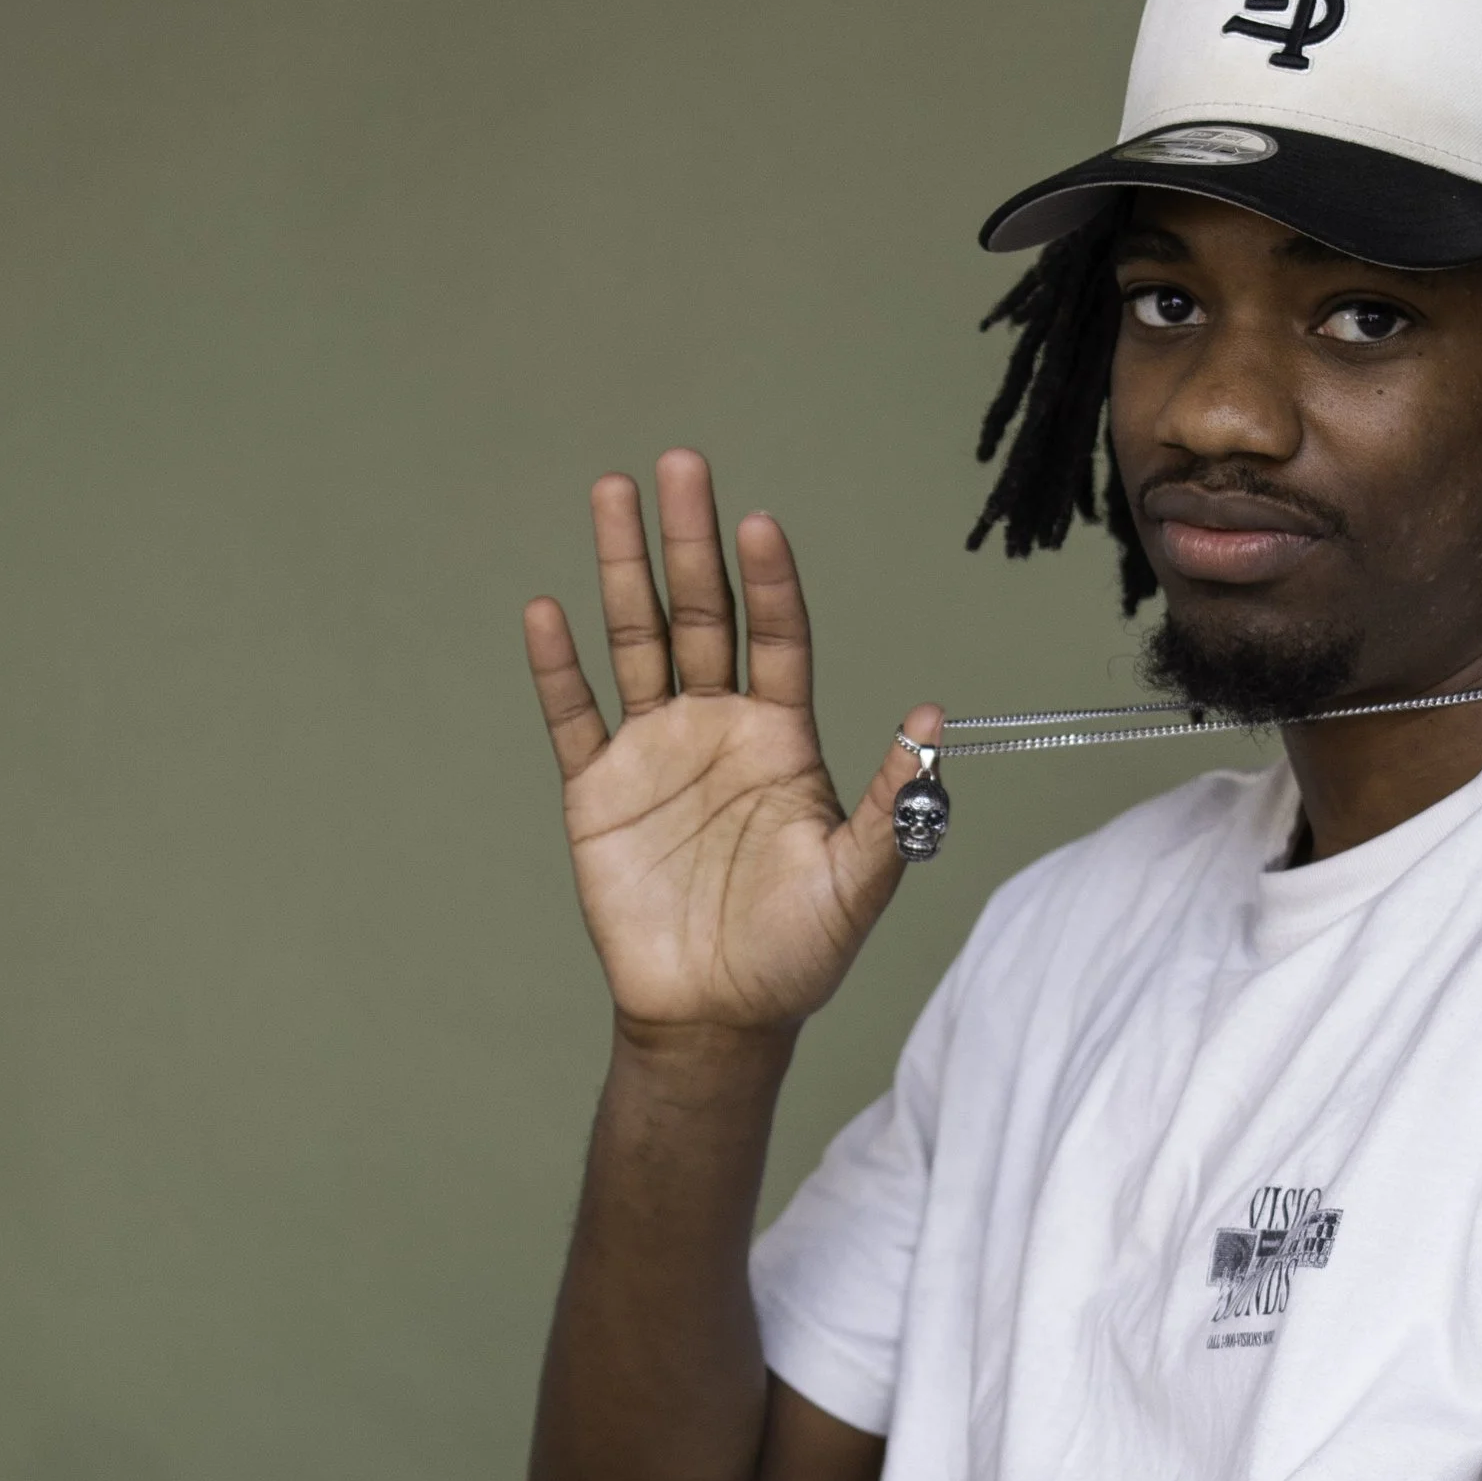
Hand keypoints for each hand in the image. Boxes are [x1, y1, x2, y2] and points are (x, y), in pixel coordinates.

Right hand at [526, 450, 936, 1034]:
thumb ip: (890, 802)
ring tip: (612, 491)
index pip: (776, 637)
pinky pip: (576, 716)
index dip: (768, 580)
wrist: (715, 1016)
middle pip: (702, 613)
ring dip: (623, 570)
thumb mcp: (857, 881)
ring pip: (637, 640)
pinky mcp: (599, 791)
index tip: (757, 523)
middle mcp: (718, 727)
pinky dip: (559, 668)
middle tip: (679, 464)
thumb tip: (932, 722)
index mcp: (782, 738)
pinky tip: (549, 612)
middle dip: (689, 539)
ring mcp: (655, 752)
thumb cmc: (796, 954)